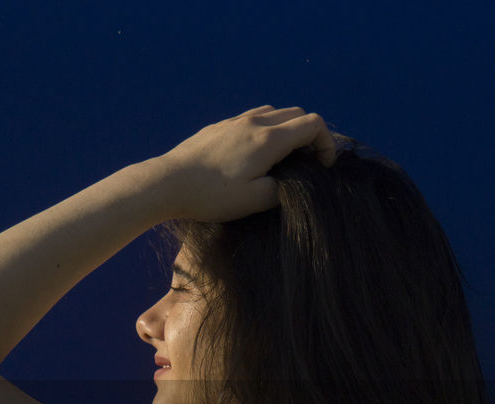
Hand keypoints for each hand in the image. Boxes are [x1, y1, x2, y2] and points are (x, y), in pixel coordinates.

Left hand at [151, 105, 336, 222]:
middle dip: (309, 134)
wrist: (168, 183)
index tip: (323, 165)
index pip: (313, 124)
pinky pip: (251, 118)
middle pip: (296, 113)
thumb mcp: (254, 200)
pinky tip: (253, 152)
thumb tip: (291, 181)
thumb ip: (282, 189)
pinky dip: (265, 128)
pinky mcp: (217, 127)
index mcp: (269, 139)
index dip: (326, 143)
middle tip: (305, 161)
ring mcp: (234, 121)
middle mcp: (254, 122)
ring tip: (281, 155)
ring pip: (273, 112)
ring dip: (286, 128)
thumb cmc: (211, 196)